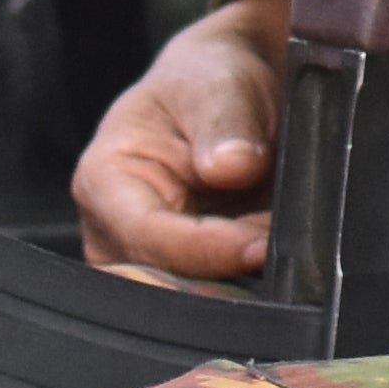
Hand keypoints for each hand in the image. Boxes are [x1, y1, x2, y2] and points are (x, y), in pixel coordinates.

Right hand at [64, 0, 292, 282]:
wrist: (230, 96)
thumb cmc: (210, 83)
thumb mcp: (219, 83)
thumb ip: (224, 122)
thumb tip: (231, 166)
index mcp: (104, 179)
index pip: (146, 235)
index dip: (203, 249)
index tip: (256, 247)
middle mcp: (113, 232)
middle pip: (157, 286)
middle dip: (218, 284)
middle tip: (278, 266)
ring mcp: (144, 263)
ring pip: (185, 304)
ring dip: (238, 293)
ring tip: (283, 262)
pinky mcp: (182, 279)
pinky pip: (212, 303)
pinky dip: (248, 293)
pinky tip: (279, 273)